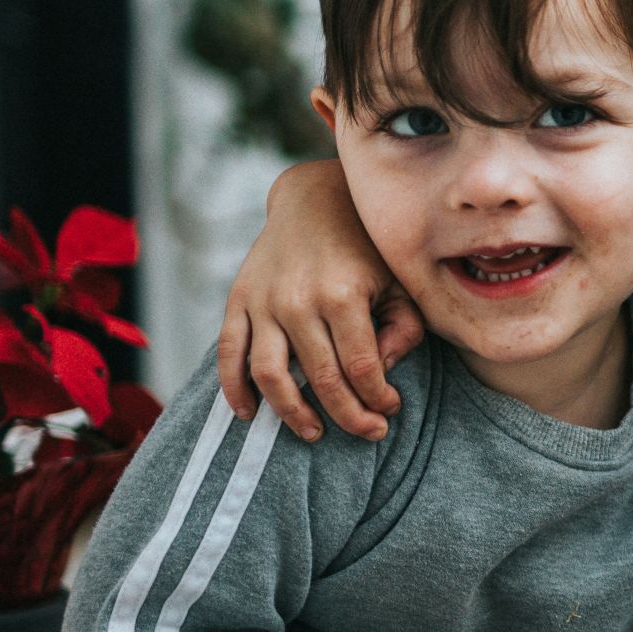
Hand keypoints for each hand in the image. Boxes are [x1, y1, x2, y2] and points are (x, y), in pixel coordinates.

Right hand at [216, 160, 424, 440]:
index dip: (378, 398)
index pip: (362, 367)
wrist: (315, 199)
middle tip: (368, 433)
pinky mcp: (238, 299)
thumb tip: (382, 372)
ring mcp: (264, 301)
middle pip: (322, 378)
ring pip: (270, 375)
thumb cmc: (367, 246)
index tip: (390, 412)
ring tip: (314, 433)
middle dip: (349, 415)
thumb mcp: (400, 281)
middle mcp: (299, 300)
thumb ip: (403, 328)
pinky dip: (234, 389)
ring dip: (291, 413)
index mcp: (344, 294)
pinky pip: (228, 353)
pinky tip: (249, 414)